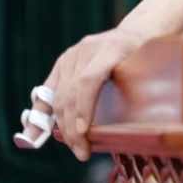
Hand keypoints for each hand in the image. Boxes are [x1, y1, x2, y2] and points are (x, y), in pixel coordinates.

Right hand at [14, 23, 149, 160]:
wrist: (137, 31)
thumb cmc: (147, 55)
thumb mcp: (151, 66)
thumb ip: (141, 89)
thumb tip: (137, 129)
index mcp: (111, 48)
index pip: (89, 81)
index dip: (83, 108)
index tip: (83, 133)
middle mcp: (87, 49)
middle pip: (70, 93)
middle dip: (73, 128)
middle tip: (82, 152)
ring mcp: (72, 55)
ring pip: (57, 96)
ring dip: (62, 126)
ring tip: (74, 147)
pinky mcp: (62, 62)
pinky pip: (47, 92)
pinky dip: (41, 116)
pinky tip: (32, 136)